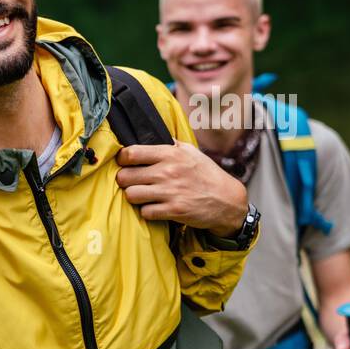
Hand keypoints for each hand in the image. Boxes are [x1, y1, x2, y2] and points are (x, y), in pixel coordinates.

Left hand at [116, 141, 247, 236]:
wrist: (227, 200)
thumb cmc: (206, 175)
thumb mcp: (191, 152)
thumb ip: (169, 145)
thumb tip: (148, 136)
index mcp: (170, 154)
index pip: (131, 153)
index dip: (122, 159)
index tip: (125, 163)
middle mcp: (168, 171)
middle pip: (125, 176)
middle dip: (125, 180)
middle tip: (132, 182)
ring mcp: (170, 192)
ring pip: (131, 195)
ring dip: (134, 197)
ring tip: (143, 195)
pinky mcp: (173, 210)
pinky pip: (145, 212)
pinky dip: (147, 211)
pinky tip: (155, 207)